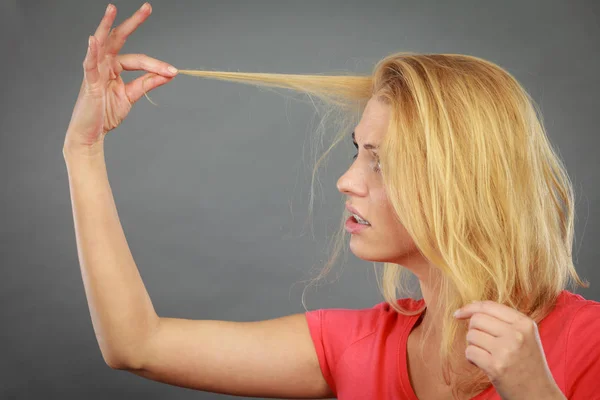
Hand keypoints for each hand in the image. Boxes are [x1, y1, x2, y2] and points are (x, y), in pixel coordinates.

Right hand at [63, 2, 177, 156]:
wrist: (92, 132)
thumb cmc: (106, 113)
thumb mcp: (132, 96)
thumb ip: (147, 83)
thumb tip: (168, 74)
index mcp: (115, 67)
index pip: (140, 60)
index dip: (157, 65)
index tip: (173, 72)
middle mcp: (105, 64)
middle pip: (119, 38)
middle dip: (133, 23)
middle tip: (147, 8)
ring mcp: (95, 71)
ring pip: (101, 44)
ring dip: (106, 25)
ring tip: (112, 9)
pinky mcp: (89, 82)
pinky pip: (89, 64)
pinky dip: (92, 51)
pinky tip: (93, 40)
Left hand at [454, 301, 564, 399]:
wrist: (539, 394)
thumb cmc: (527, 364)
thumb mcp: (525, 336)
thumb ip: (503, 320)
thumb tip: (472, 306)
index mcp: (525, 323)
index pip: (489, 305)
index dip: (470, 307)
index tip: (458, 314)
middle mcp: (517, 334)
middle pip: (477, 319)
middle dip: (473, 330)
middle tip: (483, 344)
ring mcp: (507, 350)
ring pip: (471, 335)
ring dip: (473, 345)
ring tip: (487, 355)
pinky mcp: (496, 367)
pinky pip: (470, 352)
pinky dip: (471, 358)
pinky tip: (483, 365)